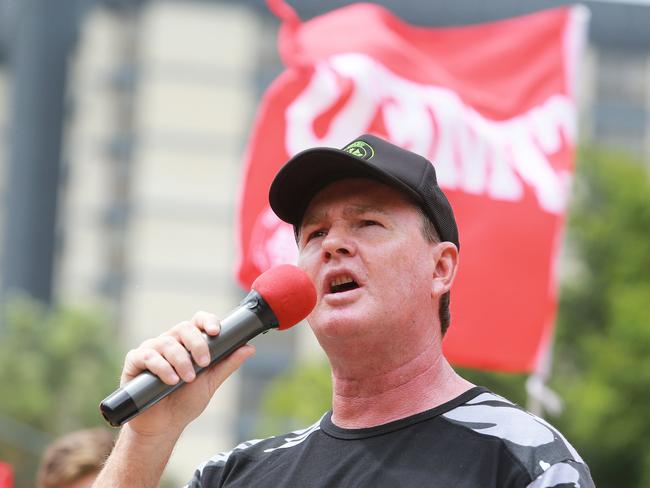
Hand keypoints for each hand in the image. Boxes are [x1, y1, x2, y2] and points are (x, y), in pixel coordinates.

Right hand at [119, 311, 254, 438]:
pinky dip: (161, 367)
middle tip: (204, 363)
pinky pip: (147, 355)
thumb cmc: (185, 403)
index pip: (197, 321)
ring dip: (180, 360)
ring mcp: (151, 350)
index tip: (217, 332)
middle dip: (196, 344)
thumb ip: (227, 364)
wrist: (163, 427)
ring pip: (166, 342)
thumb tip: (250, 348)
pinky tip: (170, 379)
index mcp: (188, 343)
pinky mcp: (135, 361)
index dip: (207, 321)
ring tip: (186, 379)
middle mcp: (169, 342)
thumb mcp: (210, 383)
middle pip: (183, 327)